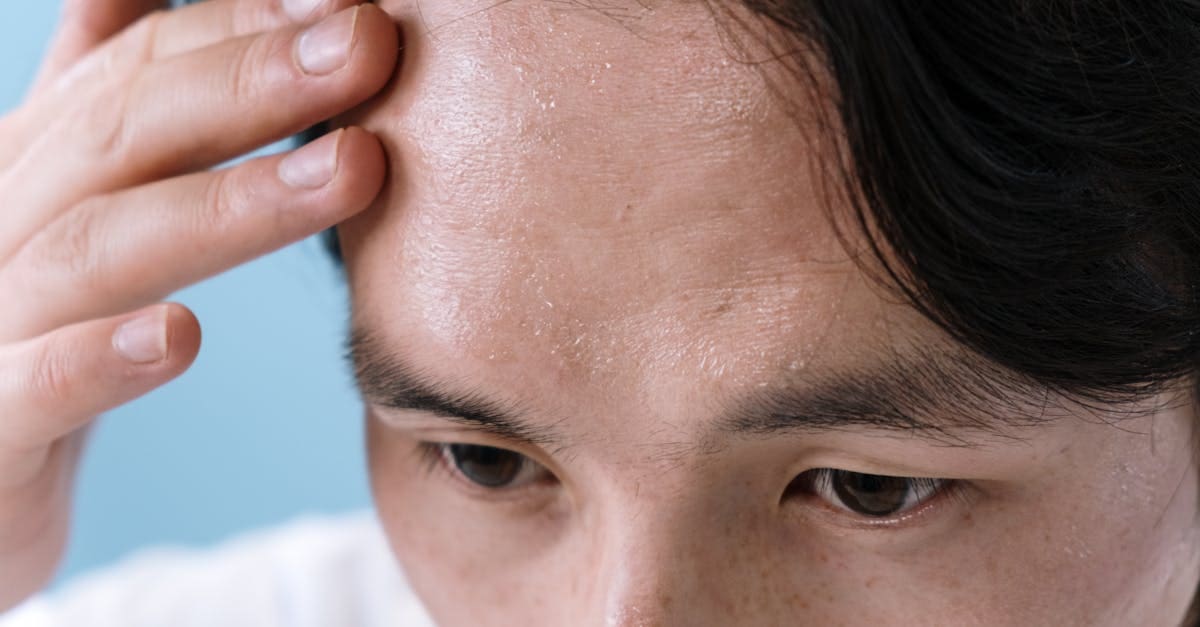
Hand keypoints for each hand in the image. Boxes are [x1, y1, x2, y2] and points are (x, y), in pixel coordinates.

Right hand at [0, 0, 397, 609]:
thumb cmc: (33, 324)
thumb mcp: (68, 199)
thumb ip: (98, 99)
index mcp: (37, 164)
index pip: (141, 69)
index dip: (245, 27)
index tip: (354, 8)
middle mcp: (6, 223)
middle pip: (126, 133)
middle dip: (253, 81)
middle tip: (370, 44)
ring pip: (99, 249)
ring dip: (229, 204)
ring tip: (351, 168)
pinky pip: (35, 390)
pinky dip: (101, 359)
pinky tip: (181, 336)